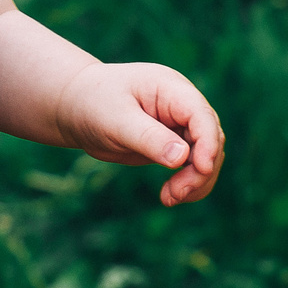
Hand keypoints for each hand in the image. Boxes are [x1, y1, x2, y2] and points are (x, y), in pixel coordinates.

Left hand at [53, 61, 223, 205]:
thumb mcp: (116, 120)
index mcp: (170, 88)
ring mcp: (178, 125)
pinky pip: (191, 165)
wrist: (76, 107)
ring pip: (206, 155)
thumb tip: (182, 157)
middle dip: (201, 169)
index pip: (201, 114)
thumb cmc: (93, 104)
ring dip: (196, 180)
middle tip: (176, 193)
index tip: (200, 168)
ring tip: (170, 198)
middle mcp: (180, 105)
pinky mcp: (172, 144)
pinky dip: (186, 183)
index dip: (207, 141)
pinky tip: (168, 196)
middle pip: (210, 138)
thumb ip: (148, 137)